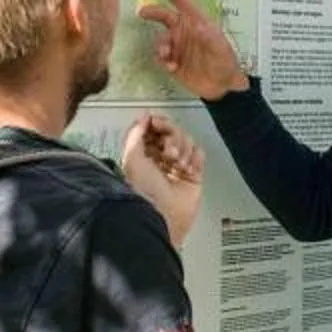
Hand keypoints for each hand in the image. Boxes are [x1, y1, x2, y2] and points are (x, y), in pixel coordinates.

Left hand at [120, 112, 204, 245]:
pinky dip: (195, 158)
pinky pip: (199, 154)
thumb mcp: (131, 157)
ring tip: (176, 163)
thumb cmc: (144, 192)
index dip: (156, 123)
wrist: (163, 213)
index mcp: (142, 155)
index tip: (156, 121)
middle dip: (171, 137)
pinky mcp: (193, 175)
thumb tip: (143, 117)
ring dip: (182, 149)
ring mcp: (177, 167)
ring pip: (187, 141)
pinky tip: (186, 168)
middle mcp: (159, 160)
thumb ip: (136, 133)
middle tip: (168, 147)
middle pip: (171, 132)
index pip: (152, 130)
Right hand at [138, 0, 251, 99]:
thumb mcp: (221, 50)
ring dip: (161, 46)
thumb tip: (198, 26)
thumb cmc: (225, 63)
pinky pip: (159, 56)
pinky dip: (162, 60)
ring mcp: (177, 45)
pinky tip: (172, 67)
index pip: (180, 0)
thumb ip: (210, 38)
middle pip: (163, 15)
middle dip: (152, 12)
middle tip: (142, 13)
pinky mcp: (171, 60)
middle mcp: (184, 30)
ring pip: (160, 39)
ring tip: (168, 57)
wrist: (221, 87)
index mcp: (196, 21)